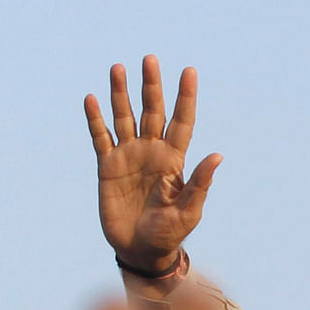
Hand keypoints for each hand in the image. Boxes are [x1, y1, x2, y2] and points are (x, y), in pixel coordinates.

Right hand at [86, 55, 220, 272]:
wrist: (140, 250)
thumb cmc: (169, 233)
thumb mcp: (188, 211)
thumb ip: (199, 183)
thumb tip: (217, 156)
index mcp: (174, 159)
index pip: (182, 121)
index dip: (185, 97)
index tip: (189, 71)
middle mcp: (151, 151)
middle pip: (152, 111)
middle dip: (151, 86)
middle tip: (149, 59)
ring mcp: (129, 156)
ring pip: (124, 117)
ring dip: (120, 94)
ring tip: (117, 68)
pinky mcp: (108, 166)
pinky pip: (101, 137)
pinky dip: (96, 119)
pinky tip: (92, 99)